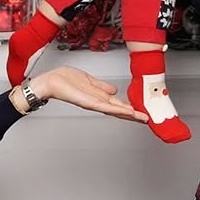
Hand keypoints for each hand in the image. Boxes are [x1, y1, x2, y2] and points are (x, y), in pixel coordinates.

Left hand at [25, 66, 147, 122]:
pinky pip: (105, 106)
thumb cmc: (66, 80)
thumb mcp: (89, 80)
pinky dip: (116, 109)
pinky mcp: (88, 102)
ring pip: (114, 110)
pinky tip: (125, 111)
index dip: (130, 108)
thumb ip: (102, 87)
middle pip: (119, 110)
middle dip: (133, 115)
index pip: (118, 104)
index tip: (142, 112)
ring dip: (129, 114)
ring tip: (141, 118)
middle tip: (147, 119)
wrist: (52, 81)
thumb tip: (114, 90)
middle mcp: (97, 102)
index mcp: (98, 97)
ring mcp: (93, 103)